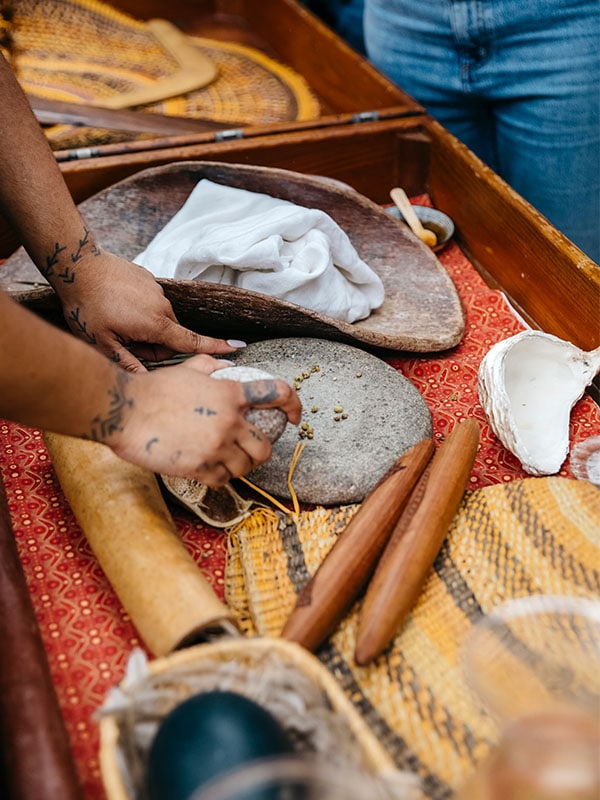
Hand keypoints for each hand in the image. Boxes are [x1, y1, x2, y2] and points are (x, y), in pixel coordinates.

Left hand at [58, 251, 240, 370]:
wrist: (77, 266)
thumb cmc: (87, 307)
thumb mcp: (103, 343)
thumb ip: (129, 364)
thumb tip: (147, 381)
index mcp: (156, 325)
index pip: (192, 342)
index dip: (215, 347)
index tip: (237, 348)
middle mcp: (163, 307)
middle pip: (170, 335)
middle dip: (152, 345)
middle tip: (122, 342)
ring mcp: (156, 290)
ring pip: (159, 319)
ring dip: (144, 327)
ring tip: (114, 320)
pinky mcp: (148, 279)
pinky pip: (150, 302)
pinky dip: (138, 309)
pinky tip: (116, 304)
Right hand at [113, 355, 301, 485]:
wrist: (124, 411)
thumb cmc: (153, 389)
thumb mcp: (188, 368)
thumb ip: (213, 366)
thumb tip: (229, 367)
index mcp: (230, 393)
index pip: (277, 394)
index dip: (294, 404)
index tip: (294, 416)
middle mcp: (229, 421)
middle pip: (265, 445)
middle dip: (262, 450)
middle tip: (251, 449)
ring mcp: (215, 446)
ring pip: (246, 466)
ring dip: (241, 465)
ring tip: (228, 460)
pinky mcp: (199, 467)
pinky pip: (224, 479)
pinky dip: (222, 476)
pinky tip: (211, 469)